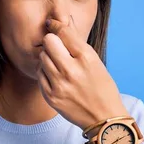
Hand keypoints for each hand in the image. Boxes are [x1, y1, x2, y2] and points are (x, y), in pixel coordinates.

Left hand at [36, 15, 128, 132]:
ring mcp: (59, 85)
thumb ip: (77, 45)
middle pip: (48, 42)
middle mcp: (71, 70)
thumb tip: (61, 25)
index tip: (52, 24)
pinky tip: (55, 76)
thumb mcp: (96, 62)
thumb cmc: (102, 88)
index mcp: (86, 59)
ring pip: (42, 57)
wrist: (104, 118)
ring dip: (48, 57)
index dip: (56, 25)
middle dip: (52, 42)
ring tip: (58, 64)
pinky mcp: (51, 96)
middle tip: (57, 48)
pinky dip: (45, 72)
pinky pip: (39, 74)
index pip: (63, 32)